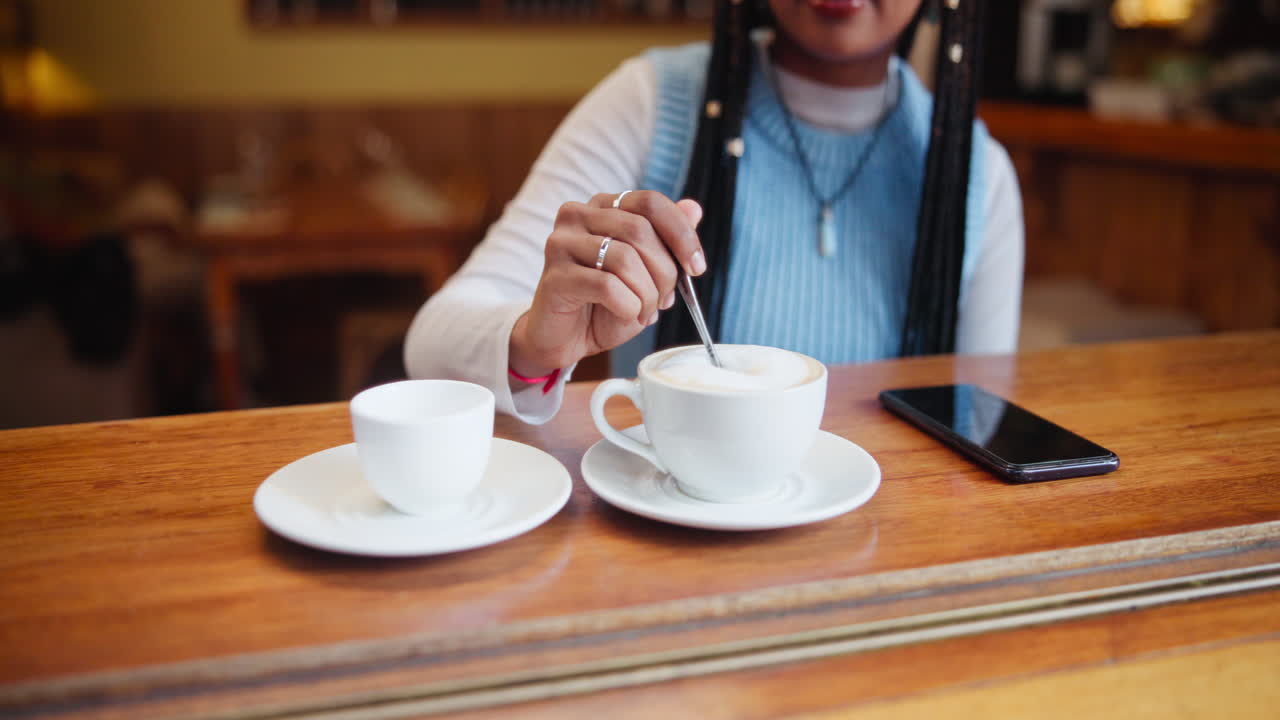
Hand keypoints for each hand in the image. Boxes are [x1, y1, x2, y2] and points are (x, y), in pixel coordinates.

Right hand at [510, 191, 704, 377]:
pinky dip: (628, 306)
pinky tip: (626, 314)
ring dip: (647, 294)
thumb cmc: (604, 305)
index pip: (650, 203)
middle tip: (665, 300)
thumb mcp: (647, 273)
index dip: (681, 234)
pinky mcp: (554, 276)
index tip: (696, 267)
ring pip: (625, 258)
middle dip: (664, 272)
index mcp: (602, 207)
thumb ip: (667, 242)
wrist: (564, 340)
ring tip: (644, 312)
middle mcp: (577, 216)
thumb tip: (693, 209)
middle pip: (640, 230)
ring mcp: (561, 243)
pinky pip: (606, 286)